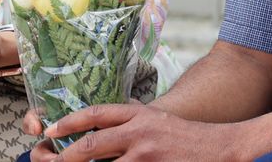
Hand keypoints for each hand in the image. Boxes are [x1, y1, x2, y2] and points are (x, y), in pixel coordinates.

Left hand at [24, 103, 231, 161]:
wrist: (219, 147)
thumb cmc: (184, 136)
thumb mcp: (156, 118)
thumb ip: (130, 119)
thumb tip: (101, 122)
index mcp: (138, 115)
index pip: (96, 114)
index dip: (70, 122)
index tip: (51, 131)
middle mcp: (139, 132)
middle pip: (92, 144)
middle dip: (68, 156)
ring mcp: (146, 155)